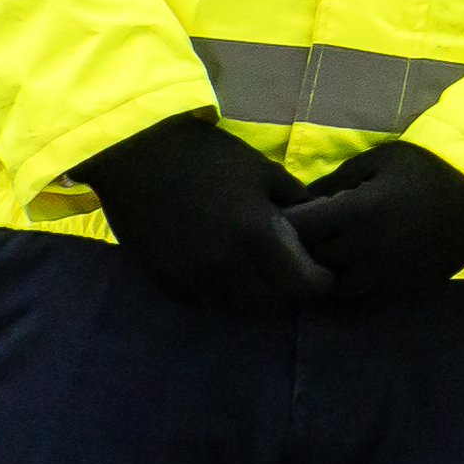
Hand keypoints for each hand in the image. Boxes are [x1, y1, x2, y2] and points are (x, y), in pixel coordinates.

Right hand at [76, 112, 334, 316]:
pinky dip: (222, 295)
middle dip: (289, 290)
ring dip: (255, 296)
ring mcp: (191, 280)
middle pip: (273, 302)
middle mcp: (225, 268)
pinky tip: (226, 273)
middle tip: (293, 271)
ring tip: (261, 274)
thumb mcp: (265, 173)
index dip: (319, 280)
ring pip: (237, 308)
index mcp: (256, 239)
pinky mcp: (165, 283)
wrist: (137, 155)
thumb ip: (299, 203)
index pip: (303, 285)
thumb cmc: (208, 157)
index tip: (321, 269)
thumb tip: (326, 220)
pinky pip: (204, 303)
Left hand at [287, 140, 463, 292]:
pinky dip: (354, 285)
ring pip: (335, 288)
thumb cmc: (431, 166)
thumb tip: (303, 201)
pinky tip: (359, 266)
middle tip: (303, 234)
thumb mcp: (379, 160)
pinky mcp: (406, 287)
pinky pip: (366, 297)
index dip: (284, 223)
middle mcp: (367, 251)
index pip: (298, 229)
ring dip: (327, 272)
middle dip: (301, 247)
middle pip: (311, 261)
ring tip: (330, 253)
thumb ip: (336, 181)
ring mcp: (387, 275)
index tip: (284, 215)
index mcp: (358, 214)